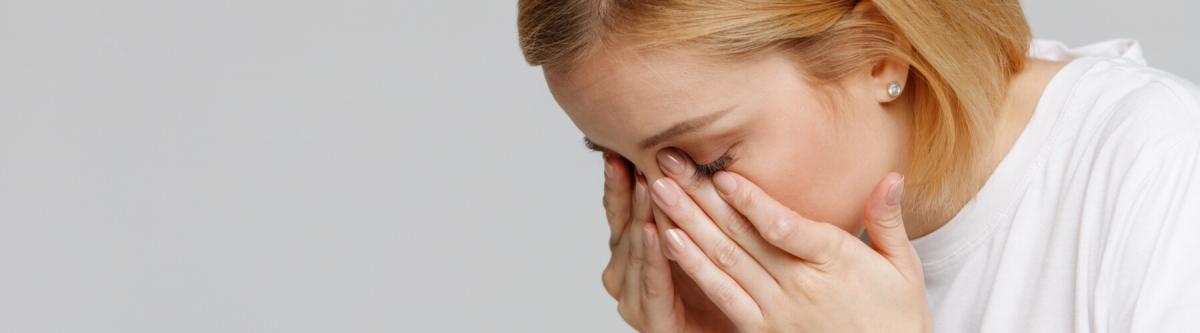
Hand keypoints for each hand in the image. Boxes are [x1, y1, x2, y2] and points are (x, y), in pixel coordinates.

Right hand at [599, 154, 734, 331]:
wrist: (726, 329)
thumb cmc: (715, 282)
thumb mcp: (698, 234)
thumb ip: (686, 202)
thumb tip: (688, 153)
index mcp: (631, 247)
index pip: (620, 207)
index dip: (619, 178)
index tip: (619, 146)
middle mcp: (624, 269)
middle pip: (624, 222)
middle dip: (629, 188)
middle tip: (631, 154)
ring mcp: (632, 295)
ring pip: (635, 249)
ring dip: (641, 215)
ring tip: (646, 183)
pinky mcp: (649, 319)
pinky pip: (651, 282)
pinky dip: (652, 257)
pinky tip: (654, 233)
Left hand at [647, 149, 930, 331]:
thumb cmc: (894, 317)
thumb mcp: (902, 268)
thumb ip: (888, 221)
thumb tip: (893, 176)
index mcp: (834, 261)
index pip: (785, 227)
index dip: (751, 201)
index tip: (721, 174)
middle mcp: (800, 285)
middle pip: (743, 235)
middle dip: (702, 195)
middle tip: (670, 161)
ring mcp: (776, 308)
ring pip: (725, 259)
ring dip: (688, 222)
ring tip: (659, 191)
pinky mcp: (761, 329)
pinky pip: (721, 294)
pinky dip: (694, 267)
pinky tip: (670, 241)